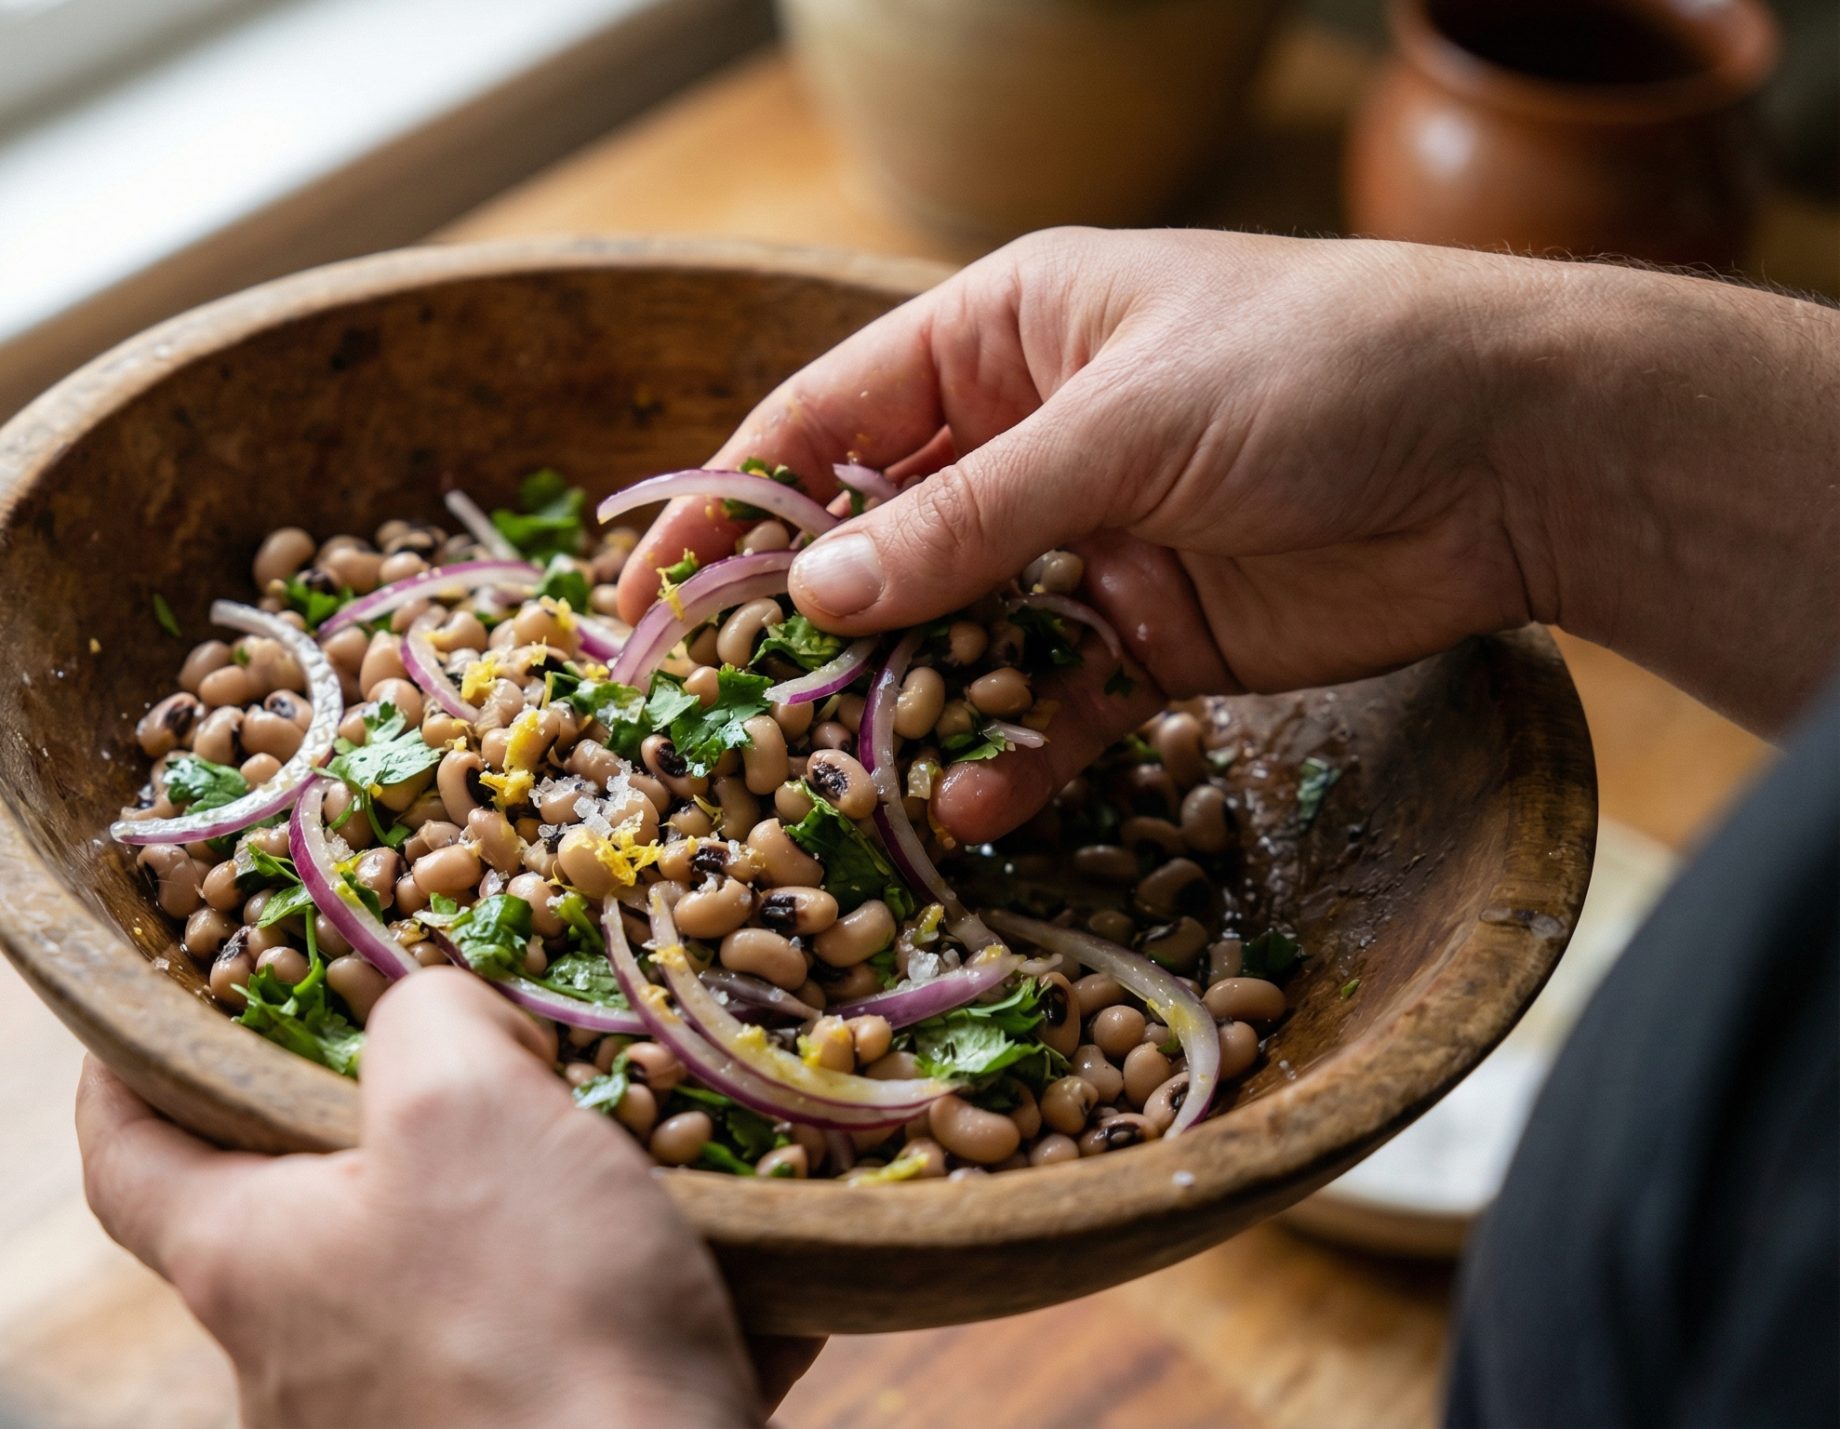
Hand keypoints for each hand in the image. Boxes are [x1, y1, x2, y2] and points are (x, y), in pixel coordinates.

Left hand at [77, 968, 804, 1426]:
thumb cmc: (535, 1322)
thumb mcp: (468, 1100)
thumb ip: (428, 1017)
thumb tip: (442, 1019)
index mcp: (248, 1259)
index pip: (126, 1149)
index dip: (131, 1058)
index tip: (170, 993)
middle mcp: (295, 1360)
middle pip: (306, 1207)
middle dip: (391, 1120)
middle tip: (472, 1045)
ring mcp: (399, 1425)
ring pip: (450, 1279)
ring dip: (531, 1206)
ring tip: (630, 1144)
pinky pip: (557, 1351)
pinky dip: (625, 1295)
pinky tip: (717, 1255)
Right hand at [623, 229, 1839, 839]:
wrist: (1520, 452)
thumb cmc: (1318, 370)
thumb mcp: (1120, 428)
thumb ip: (966, 521)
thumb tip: (811, 596)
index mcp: (1005, 335)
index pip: (827, 420)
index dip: (731, 507)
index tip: (651, 598)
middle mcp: (1028, 437)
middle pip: (878, 541)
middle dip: (804, 630)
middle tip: (726, 722)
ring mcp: (1086, 544)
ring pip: (954, 636)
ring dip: (900, 708)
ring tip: (834, 787)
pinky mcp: (1149, 639)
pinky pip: (1049, 704)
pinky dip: (1007, 754)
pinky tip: (964, 811)